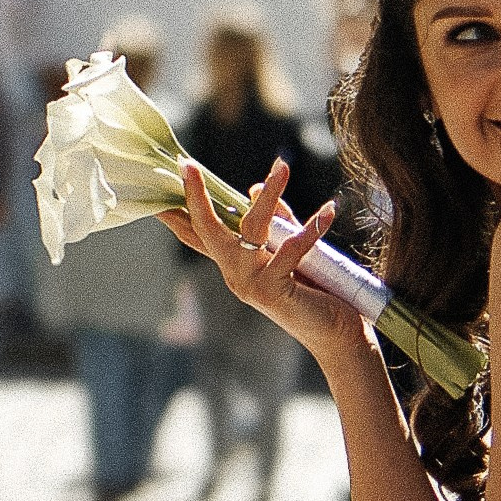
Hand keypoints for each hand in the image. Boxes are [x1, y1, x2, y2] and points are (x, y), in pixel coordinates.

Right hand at [164, 157, 366, 362]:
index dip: (179, 207)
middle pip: (206, 230)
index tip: (164, 178)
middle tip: (186, 166)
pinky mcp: (273, 291)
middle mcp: (235, 274)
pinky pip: (290, 250)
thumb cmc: (315, 289)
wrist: (336, 334)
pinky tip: (329, 210)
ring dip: (269, 195)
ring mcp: (250, 283)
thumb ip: (276, 221)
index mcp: (234, 264)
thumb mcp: (290, 248)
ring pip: (251, 228)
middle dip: (195, 197)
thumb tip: (253, 188)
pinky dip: (311, 229)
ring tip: (283, 167)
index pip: (198, 233)